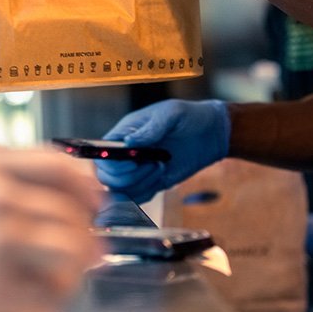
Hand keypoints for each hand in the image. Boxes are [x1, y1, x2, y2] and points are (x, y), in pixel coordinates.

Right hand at [0, 140, 103, 311]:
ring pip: (68, 259)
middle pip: (72, 214)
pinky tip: (40, 302)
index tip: (92, 196)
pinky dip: (49, 305)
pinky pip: (43, 304)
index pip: (58, 168)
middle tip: (90, 240)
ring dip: (76, 267)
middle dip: (87, 229)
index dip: (86, 183)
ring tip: (69, 272)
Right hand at [95, 99, 229, 202]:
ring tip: (161, 167)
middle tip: (154, 165)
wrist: (211, 133)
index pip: (101, 154)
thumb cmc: (189, 116)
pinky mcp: (150, 182)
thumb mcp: (171, 114)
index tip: (133, 163)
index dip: (111, 164)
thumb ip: (150, 128)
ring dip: (141, 184)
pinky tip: (162, 176)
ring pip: (121, 191)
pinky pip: (137, 197)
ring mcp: (137, 170)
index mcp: (123, 134)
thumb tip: (129, 142)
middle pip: (106, 177)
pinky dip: (146, 193)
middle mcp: (125, 153)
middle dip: (128, 177)